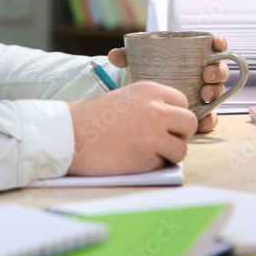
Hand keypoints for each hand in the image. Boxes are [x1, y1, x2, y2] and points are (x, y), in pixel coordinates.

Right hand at [66, 81, 196, 175]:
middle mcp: (156, 109)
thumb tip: (167, 119)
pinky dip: (154, 166)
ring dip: (167, 153)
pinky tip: (134, 160)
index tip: (162, 124)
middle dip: (177, 134)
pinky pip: (165, 164)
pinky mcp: (147, 157)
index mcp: (149, 90)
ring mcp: (154, 134)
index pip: (182, 102)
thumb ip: (146, 104)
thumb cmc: (88, 117)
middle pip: (189, 123)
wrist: (67, 136)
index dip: (173, 116)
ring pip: (182, 148)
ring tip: (144, 152)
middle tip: (158, 140)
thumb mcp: (121, 97)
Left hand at [107, 34, 228, 133]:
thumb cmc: (145, 73)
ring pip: (218, 92)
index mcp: (192, 56)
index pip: (213, 46)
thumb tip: (114, 55)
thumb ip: (126, 57)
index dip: (219, 44)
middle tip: (206, 75)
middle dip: (217, 72)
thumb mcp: (136, 63)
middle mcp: (201, 74)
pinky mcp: (199, 112)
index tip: (217, 46)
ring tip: (204, 95)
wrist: (141, 99)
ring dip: (215, 93)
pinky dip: (209, 119)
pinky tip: (202, 122)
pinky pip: (210, 116)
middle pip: (219, 70)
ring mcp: (202, 93)